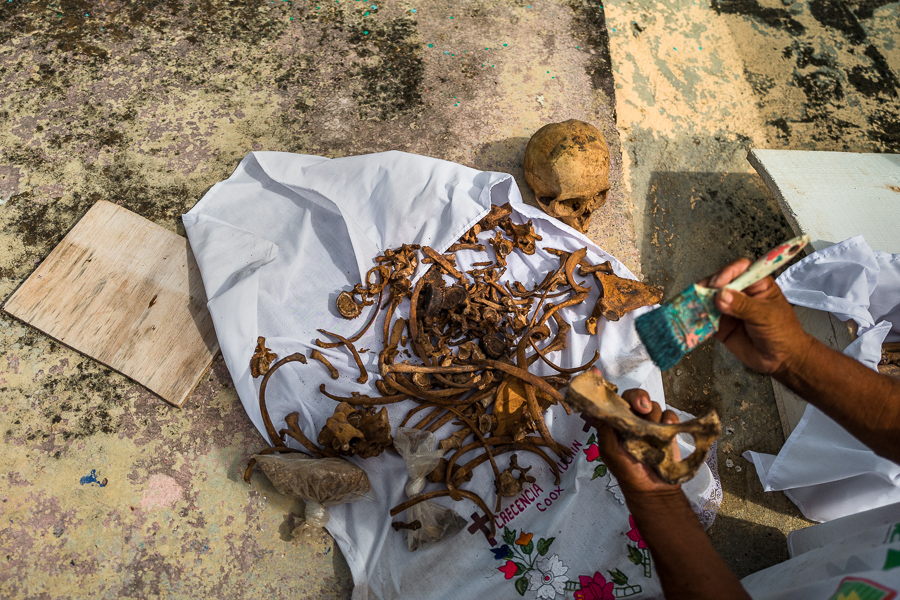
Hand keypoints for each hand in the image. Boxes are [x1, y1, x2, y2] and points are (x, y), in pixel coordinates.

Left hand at [593, 389, 681, 497]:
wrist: (654, 490)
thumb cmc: (627, 471)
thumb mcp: (610, 449)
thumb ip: (604, 427)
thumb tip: (597, 406)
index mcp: (612, 422)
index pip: (605, 399)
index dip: (600, 384)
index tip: (595, 372)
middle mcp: (630, 419)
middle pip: (633, 396)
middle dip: (638, 398)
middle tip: (643, 408)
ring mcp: (649, 423)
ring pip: (652, 405)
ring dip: (654, 416)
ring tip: (653, 434)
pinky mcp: (666, 428)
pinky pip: (669, 414)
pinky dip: (669, 420)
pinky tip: (668, 432)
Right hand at [702, 258, 810, 376]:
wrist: (781, 360)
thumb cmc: (783, 333)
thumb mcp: (766, 315)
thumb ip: (743, 305)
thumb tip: (722, 295)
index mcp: (756, 285)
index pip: (739, 269)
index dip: (727, 272)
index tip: (718, 283)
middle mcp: (740, 294)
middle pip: (719, 282)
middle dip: (708, 287)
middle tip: (701, 294)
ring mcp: (729, 309)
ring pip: (709, 300)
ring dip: (699, 302)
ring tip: (693, 306)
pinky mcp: (720, 325)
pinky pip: (706, 319)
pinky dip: (698, 318)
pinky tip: (695, 319)